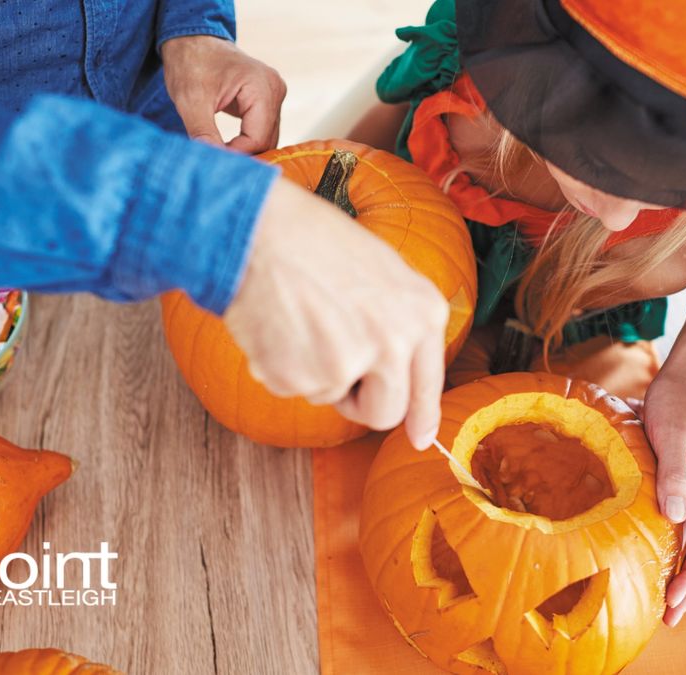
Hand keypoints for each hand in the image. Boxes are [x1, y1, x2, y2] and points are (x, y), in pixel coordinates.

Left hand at [162, 35, 285, 152]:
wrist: (192, 41)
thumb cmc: (191, 63)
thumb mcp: (191, 101)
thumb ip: (203, 133)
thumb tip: (213, 163)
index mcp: (262, 87)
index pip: (258, 138)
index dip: (236, 154)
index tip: (213, 160)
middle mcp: (275, 89)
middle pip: (266, 140)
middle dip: (242, 154)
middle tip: (215, 162)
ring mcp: (274, 94)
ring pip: (266, 138)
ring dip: (244, 149)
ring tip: (219, 154)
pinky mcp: (268, 100)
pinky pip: (262, 130)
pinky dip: (246, 141)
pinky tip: (227, 145)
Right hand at [224, 177, 448, 448]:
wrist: (258, 229)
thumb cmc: (316, 242)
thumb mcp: (384, 273)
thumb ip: (403, 326)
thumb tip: (409, 389)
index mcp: (423, 313)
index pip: (427, 385)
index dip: (422, 418)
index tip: (420, 439)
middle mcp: (394, 343)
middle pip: (384, 413)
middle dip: (360, 402)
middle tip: (336, 365)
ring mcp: (348, 363)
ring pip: (331, 398)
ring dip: (313, 371)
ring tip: (301, 318)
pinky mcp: (301, 377)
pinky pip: (292, 389)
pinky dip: (280, 365)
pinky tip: (279, 324)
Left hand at [642, 365, 685, 626]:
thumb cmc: (678, 402)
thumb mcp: (670, 434)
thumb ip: (673, 474)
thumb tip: (675, 515)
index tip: (675, 598)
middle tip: (669, 617)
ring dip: (681, 572)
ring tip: (664, 600)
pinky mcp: (681, 482)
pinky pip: (681, 524)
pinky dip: (673, 548)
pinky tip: (657, 558)